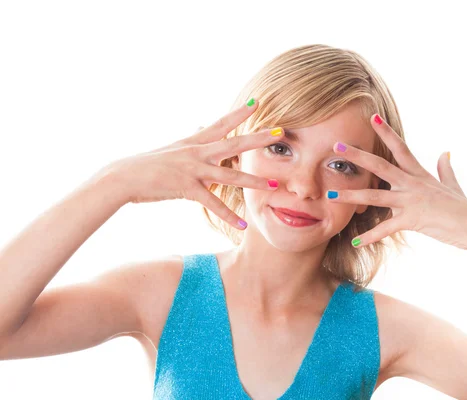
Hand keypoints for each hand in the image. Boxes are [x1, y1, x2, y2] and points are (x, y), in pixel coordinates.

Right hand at [101, 100, 283, 229]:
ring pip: (230, 174)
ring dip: (254, 180)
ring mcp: (193, 169)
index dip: (238, 113)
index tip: (256, 103)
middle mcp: (197, 152)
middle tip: (280, 132)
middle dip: (258, 138)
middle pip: (234, 142)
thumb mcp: (172, 149)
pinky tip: (243, 225)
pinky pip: (213, 203)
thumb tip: (200, 127)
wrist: (123, 177)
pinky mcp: (187, 187)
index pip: (221, 124)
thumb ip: (191, 142)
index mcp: (194, 142)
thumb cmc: (147, 165)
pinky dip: (228, 216)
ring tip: (274, 184)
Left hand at [327, 114, 466, 250]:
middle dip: (357, 156)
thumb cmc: (463, 207)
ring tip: (330, 196)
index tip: (373, 117)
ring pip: (375, 196)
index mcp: (419, 174)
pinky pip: (386, 228)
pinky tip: (355, 242)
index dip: (386, 132)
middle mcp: (412, 183)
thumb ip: (445, 168)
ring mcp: (411, 201)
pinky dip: (370, 236)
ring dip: (351, 196)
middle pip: (380, 165)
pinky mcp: (412, 219)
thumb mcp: (452, 184)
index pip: (400, 147)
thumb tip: (445, 152)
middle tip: (336, 146)